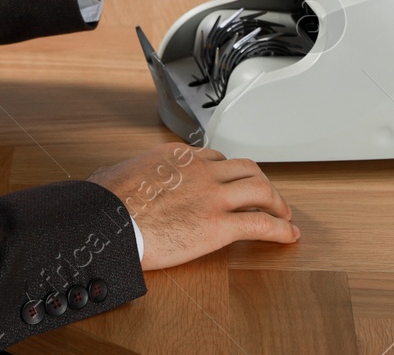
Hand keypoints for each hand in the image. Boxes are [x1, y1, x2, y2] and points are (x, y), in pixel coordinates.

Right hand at [88, 143, 298, 270]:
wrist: (107, 223)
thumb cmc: (105, 204)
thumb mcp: (113, 174)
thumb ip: (122, 173)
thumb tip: (108, 175)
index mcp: (175, 157)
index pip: (214, 158)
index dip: (228, 171)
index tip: (232, 181)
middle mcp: (199, 170)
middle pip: (244, 167)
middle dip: (261, 181)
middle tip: (268, 196)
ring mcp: (212, 196)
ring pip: (260, 189)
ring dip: (277, 202)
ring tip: (284, 215)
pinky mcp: (218, 225)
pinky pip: (259, 224)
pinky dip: (280, 229)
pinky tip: (288, 235)